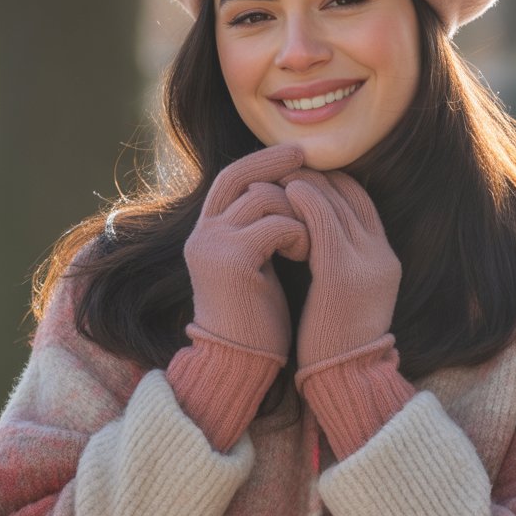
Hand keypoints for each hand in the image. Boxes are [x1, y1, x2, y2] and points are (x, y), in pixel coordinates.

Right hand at [183, 144, 307, 361]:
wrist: (239, 363)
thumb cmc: (255, 320)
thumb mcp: (255, 265)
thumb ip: (259, 231)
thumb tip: (288, 193)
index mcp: (207, 233)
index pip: (232, 178)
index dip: (262, 161)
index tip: (295, 152)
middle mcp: (203, 234)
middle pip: (241, 176)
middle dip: (277, 164)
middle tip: (309, 159)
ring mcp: (214, 245)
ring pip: (266, 198)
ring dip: (298, 213)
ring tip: (312, 243)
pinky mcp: (232, 260)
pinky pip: (278, 224)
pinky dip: (300, 234)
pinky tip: (306, 255)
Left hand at [278, 168, 401, 371]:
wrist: (347, 379)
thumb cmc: (335, 343)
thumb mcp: (347, 296)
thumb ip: (339, 262)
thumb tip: (311, 237)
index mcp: (384, 259)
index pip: (360, 201)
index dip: (330, 182)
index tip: (300, 175)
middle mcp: (380, 254)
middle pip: (349, 193)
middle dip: (315, 175)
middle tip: (283, 165)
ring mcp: (365, 260)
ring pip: (334, 201)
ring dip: (304, 181)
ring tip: (276, 174)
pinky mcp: (341, 270)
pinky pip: (321, 219)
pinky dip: (302, 199)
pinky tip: (283, 192)